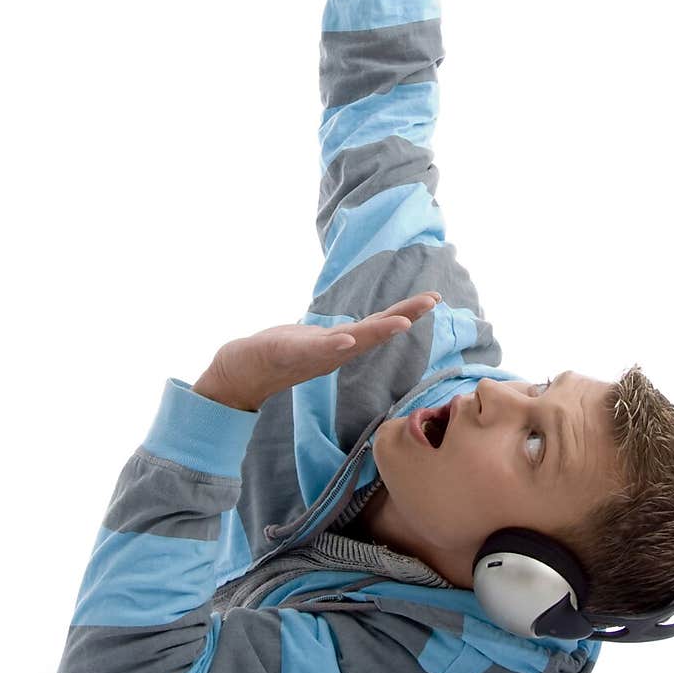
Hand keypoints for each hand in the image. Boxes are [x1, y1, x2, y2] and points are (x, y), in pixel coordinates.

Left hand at [192, 291, 442, 411]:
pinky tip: (347, 339)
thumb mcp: (315, 342)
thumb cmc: (278, 355)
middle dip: (403, 317)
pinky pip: (312, 350)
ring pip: (350, 343)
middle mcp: (332, 352)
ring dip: (376, 333)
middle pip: (373, 333)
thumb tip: (360, 330)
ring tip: (401, 323)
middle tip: (431, 302)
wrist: (240, 375)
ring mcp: (311, 355)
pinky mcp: (286, 354)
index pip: (378, 326)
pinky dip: (332, 346)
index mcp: (340, 345)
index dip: (406, 313)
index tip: (433, 298)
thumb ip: (338, 337)